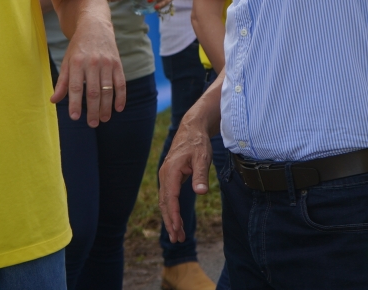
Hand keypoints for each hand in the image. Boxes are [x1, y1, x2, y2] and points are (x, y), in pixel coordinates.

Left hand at [51, 0, 125, 126]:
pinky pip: (120, 83)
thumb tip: (53, 101)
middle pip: (93, 91)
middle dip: (92, 110)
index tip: (74, 117)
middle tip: (92, 124)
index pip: (75, 87)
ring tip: (103, 119)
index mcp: (76, 63)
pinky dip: (121, 97)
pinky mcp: (117, 63)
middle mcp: (92, 63)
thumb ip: (62, 82)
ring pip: (107, 90)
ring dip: (106, 107)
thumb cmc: (78, 47)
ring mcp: (106, 63)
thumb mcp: (67, 61)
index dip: (74, 103)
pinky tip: (118, 108)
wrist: (95, 26)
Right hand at [159, 110, 213, 241]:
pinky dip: (171, 210)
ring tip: (177, 235)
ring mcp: (166, 176)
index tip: (177, 229)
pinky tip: (176, 220)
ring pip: (165, 201)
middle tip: (177, 239)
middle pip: (164, 203)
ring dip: (170, 218)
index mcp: (171, 171)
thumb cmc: (197, 143)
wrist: (191, 129)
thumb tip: (201, 192)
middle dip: (170, 222)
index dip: (174, 215)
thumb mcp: (202, 157)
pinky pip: (168, 196)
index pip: (171, 198)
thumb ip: (200, 175)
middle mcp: (165, 175)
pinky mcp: (169, 177)